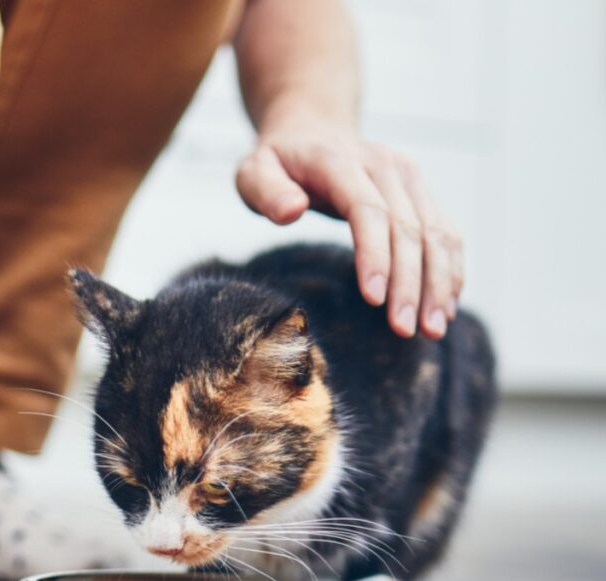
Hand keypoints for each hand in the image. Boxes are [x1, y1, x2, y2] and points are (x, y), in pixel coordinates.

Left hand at [236, 108, 462, 339]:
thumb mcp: (253, 171)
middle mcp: (384, 165)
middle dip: (410, 283)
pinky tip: (445, 307)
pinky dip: (450, 270)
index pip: (368, 210)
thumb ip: (265, 191)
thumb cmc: (277, 161)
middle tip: (404, 329)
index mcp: (339, 161)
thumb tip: (291, 211)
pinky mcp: (420, 191)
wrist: (311, 128)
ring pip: (435, 232)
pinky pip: (444, 232)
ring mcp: (407, 176)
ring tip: (433, 329)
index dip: (375, 255)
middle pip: (407, 228)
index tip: (375, 299)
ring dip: (439, 283)